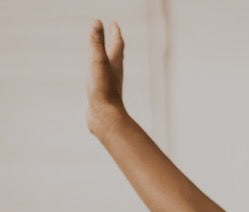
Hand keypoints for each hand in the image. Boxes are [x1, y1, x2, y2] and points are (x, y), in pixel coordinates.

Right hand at [87, 19, 125, 134]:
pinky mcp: (102, 96)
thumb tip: (97, 21)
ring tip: (105, 57)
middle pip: (116, 56)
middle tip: (113, 35)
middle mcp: (114, 74)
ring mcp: (109, 86)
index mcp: (114, 64)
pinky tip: (97, 80)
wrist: (105, 119)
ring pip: (110, 69)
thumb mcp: (98, 61)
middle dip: (114, 44)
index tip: (114, 24)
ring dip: (108, 60)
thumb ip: (97, 42)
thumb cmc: (103, 90)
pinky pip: (102, 82)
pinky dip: (100, 76)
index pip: (117, 45)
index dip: (115, 33)